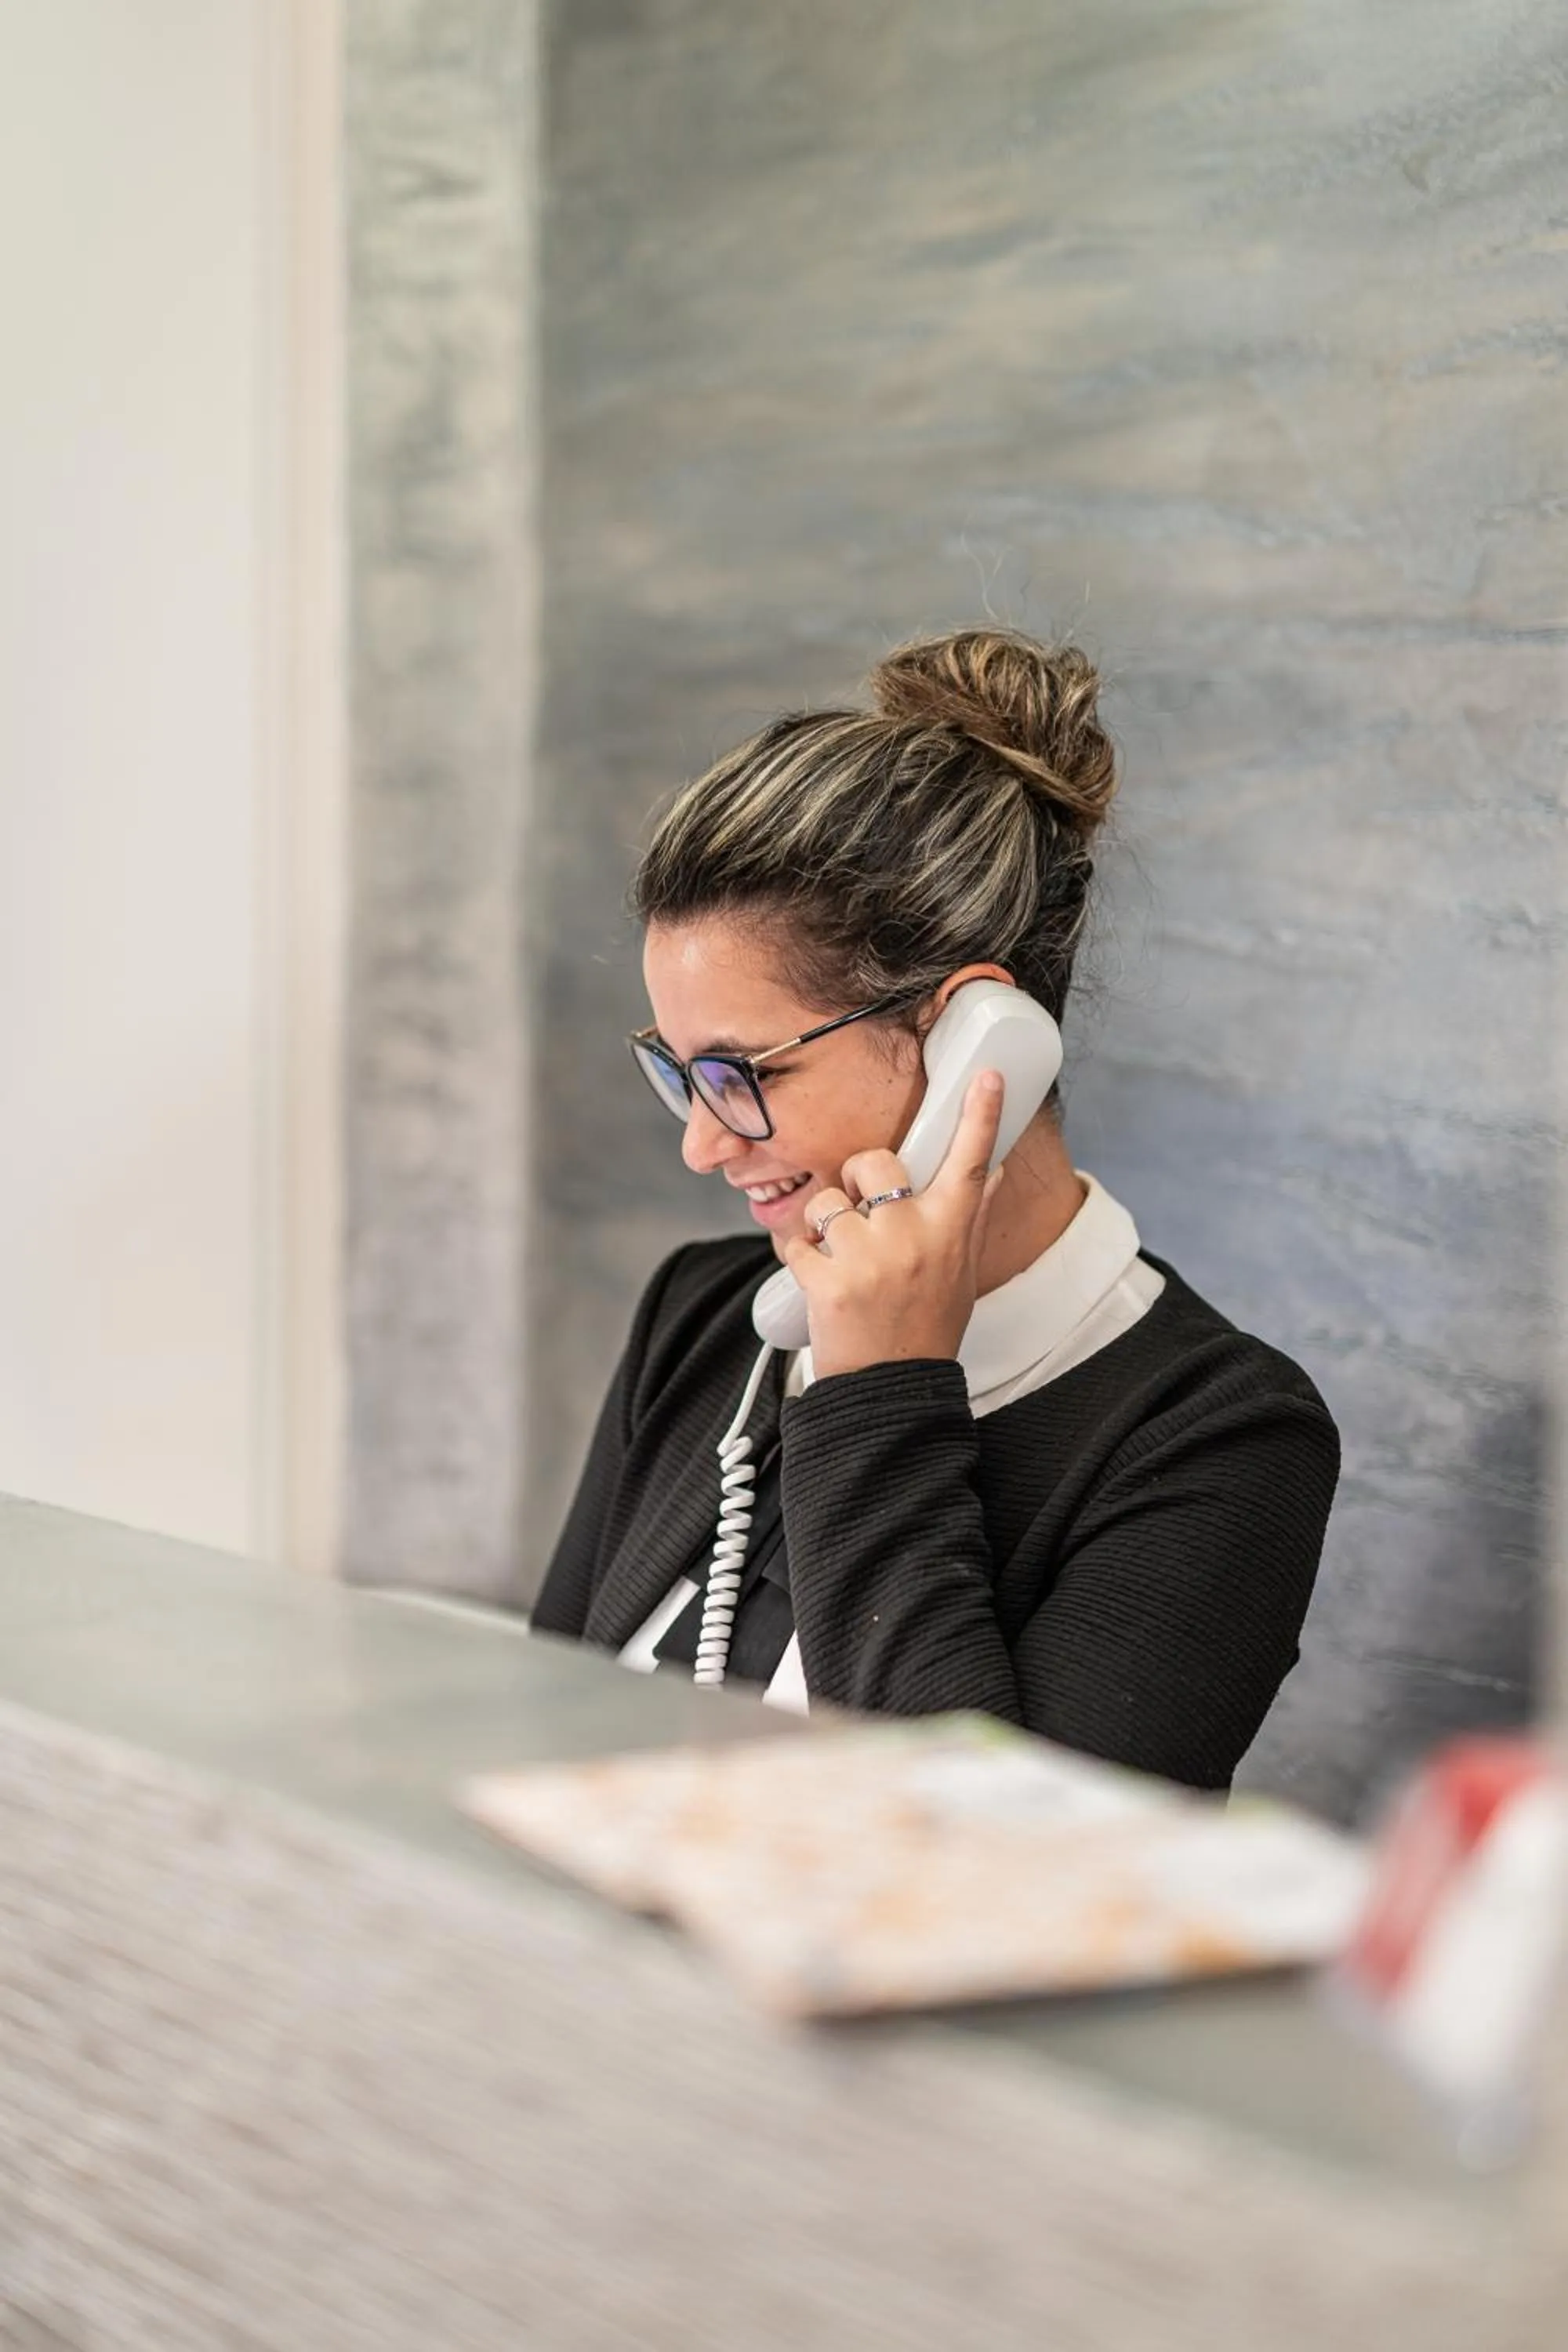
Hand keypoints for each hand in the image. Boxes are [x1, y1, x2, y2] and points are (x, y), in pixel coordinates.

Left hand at [778, 1071, 1005, 1378]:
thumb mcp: (960, 1273)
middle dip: (858, 1175)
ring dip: (824, 1223)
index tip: (987, 1076)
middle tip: (862, 1209)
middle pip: (875, 1161)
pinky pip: (795, 1241)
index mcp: (950, 1231)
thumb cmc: (927, 1327)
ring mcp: (869, 1259)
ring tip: (841, 1258)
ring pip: (827, 1201)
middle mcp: (913, 1237)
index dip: (981, 1116)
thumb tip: (994, 1172)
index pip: (970, 1162)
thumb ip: (969, 1217)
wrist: (890, 1389)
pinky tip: (819, 1279)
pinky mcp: (827, 1282)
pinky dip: (798, 1256)